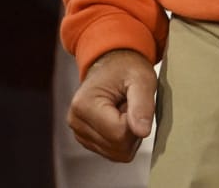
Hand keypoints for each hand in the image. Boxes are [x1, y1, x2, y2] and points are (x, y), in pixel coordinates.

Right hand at [69, 48, 156, 162]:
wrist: (112, 64)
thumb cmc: (127, 68)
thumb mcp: (142, 79)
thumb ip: (143, 105)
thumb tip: (142, 132)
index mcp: (84, 105)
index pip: (119, 134)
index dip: (136, 121)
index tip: (133, 101)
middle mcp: (76, 122)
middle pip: (118, 147)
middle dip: (133, 130)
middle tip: (130, 105)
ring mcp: (79, 133)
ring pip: (117, 153)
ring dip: (128, 135)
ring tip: (124, 110)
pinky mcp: (86, 139)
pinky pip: (113, 152)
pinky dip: (122, 138)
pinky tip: (119, 118)